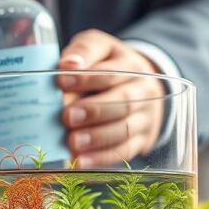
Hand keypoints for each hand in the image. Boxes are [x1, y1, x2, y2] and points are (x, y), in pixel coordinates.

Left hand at [57, 30, 166, 167]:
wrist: (142, 86)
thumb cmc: (108, 65)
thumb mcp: (99, 47)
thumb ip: (83, 51)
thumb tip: (67, 63)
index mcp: (129, 63)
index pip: (111, 70)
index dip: (86, 77)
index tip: (62, 81)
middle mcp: (143, 89)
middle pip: (124, 100)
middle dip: (95, 110)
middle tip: (68, 116)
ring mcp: (145, 116)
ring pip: (125, 128)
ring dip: (97, 137)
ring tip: (73, 142)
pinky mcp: (143, 139)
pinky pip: (125, 150)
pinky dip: (102, 157)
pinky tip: (81, 161)